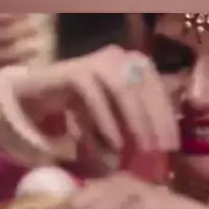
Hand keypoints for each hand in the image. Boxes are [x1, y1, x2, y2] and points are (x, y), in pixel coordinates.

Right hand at [4, 46, 178, 174]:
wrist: (35, 98)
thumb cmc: (81, 110)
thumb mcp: (115, 118)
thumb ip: (137, 125)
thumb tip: (164, 150)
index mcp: (135, 64)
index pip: (159, 89)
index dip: (168, 117)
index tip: (174, 146)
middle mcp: (120, 56)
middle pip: (146, 88)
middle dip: (156, 122)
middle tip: (160, 152)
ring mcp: (97, 60)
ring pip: (124, 89)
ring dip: (136, 121)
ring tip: (142, 150)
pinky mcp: (74, 70)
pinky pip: (96, 96)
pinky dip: (107, 121)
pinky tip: (115, 144)